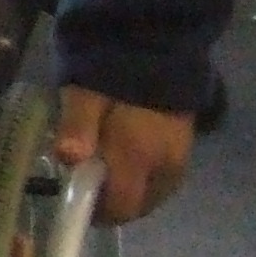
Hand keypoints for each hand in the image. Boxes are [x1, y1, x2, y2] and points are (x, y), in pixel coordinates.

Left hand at [54, 85, 194, 225]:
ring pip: (153, 195)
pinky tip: (129, 162)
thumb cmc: (111, 73)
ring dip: (130, 192)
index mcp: (138, 155)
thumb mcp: (84, 96)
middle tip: (89, 182)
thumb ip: (77, 127)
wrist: (154, 43)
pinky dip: (145, 180)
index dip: (98, 212)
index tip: (77, 198)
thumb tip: (69, 157)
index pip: (122, 207)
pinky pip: (164, 180)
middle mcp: (165, 164)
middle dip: (113, 203)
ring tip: (108, 169)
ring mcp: (180, 158)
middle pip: (139, 207)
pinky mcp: (187, 149)